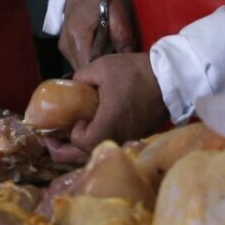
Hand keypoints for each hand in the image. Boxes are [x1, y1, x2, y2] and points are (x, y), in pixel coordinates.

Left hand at [44, 52, 167, 165]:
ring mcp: (130, 139)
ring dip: (81, 148)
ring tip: (69, 136)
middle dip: (65, 152)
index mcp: (108, 124)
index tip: (72, 121)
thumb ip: (80, 78)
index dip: (71, 135)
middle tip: (51, 142)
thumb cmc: (135, 73)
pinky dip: (99, 142)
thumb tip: (72, 84)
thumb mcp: (101, 68)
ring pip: (99, 152)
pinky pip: (113, 145)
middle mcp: (119, 137)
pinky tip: (93, 130)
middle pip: (86, 157)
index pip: (82, 143)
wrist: (172, 78)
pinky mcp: (139, 136)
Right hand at [58, 0, 136, 71]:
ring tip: (108, 68)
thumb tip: (127, 58)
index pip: (88, 65)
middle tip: (115, 74)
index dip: (101, 75)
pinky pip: (76, 61)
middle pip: (82, 69)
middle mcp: (67, 44)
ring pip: (78, 67)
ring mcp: (63, 46)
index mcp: (79, 35)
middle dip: (98, 74)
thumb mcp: (117, 12)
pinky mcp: (63, 46)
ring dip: (92, 69)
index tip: (116, 77)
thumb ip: (122, 35)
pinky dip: (87, 62)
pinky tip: (99, 59)